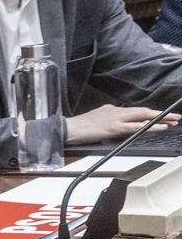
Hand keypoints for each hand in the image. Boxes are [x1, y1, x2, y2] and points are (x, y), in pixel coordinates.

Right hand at [66, 104, 181, 143]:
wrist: (66, 129)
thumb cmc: (77, 128)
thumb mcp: (95, 122)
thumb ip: (108, 123)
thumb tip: (116, 128)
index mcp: (111, 110)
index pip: (134, 111)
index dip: (149, 113)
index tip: (160, 116)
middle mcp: (116, 111)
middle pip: (143, 111)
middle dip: (161, 113)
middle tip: (176, 116)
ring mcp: (115, 118)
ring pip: (143, 116)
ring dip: (160, 118)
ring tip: (173, 121)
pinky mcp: (114, 127)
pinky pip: (136, 126)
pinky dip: (150, 126)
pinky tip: (160, 127)